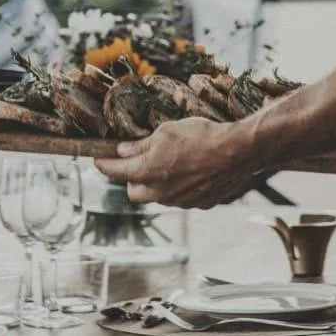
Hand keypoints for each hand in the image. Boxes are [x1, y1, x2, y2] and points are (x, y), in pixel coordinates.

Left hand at [94, 118, 261, 208]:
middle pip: (134, 193)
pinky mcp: (198, 204)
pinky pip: (181, 198)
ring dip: (157, 184)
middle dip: (131, 180)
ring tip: (171, 165)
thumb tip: (125, 150)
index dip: (104, 164)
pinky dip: (180, 188)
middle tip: (138, 164)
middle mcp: (160, 192)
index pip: (116, 171)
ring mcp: (179, 201)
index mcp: (147, 171)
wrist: (237, 151)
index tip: (98, 160)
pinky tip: (192, 172)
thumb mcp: (166, 131)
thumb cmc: (201, 136)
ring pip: (158, 197)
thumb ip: (142, 145)